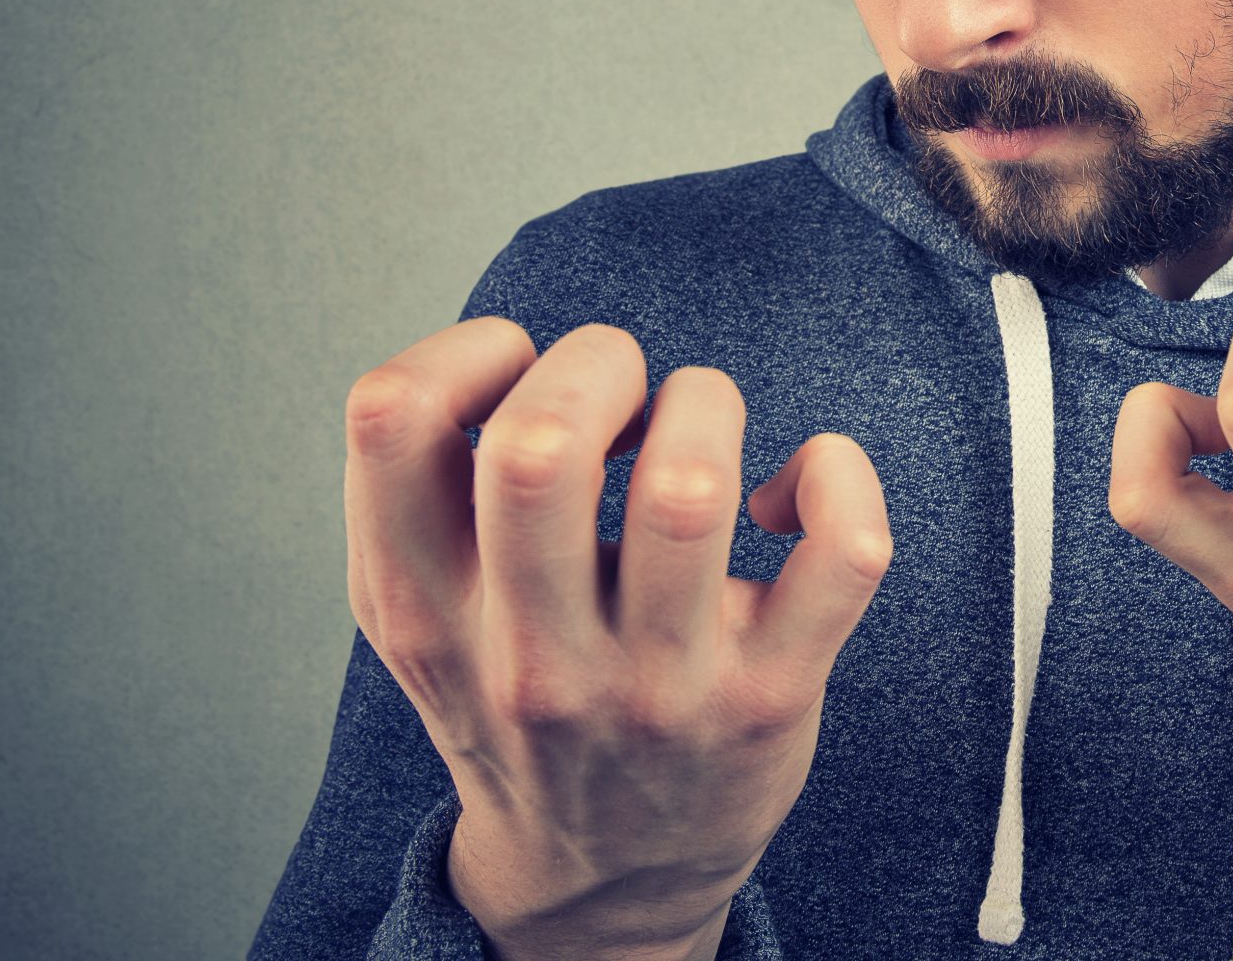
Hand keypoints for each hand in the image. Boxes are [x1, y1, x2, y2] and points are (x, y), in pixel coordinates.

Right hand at [344, 318, 893, 957]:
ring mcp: (656, 685)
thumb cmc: (526, 695)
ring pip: (688, 487)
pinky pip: (842, 550)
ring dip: (706, 407)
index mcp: (423, 607)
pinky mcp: (771, 699)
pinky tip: (797, 490)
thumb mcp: (430, 614)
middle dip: (598, 363)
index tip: (522, 374)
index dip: (469, 350)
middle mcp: (529, 656)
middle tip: (625, 394)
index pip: (390, 418)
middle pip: (537, 447)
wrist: (605, 881)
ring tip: (701, 435)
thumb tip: (518, 350)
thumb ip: (426, 489)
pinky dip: (836, 475)